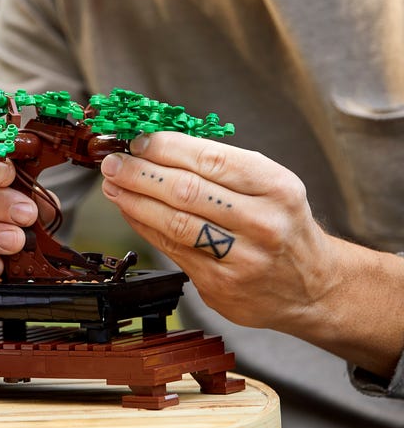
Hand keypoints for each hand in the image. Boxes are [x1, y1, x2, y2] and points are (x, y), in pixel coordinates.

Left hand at [100, 131, 334, 332]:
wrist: (313, 286)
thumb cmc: (281, 222)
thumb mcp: (268, 184)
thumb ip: (217, 165)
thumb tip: (154, 146)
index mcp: (277, 187)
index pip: (211, 159)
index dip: (167, 148)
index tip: (138, 141)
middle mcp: (263, 223)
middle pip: (187, 191)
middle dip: (141, 173)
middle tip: (113, 162)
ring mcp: (243, 259)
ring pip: (175, 223)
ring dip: (135, 200)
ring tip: (113, 185)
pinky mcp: (222, 286)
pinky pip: (172, 249)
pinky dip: (145, 226)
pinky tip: (131, 210)